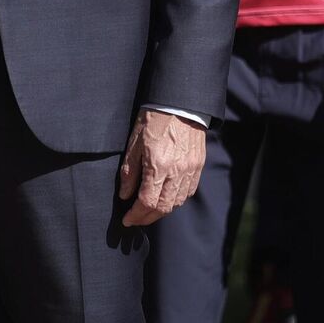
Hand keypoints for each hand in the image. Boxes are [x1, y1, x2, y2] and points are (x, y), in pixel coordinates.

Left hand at [119, 109, 205, 226]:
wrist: (180, 102)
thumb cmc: (153, 120)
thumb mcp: (134, 143)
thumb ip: (129, 172)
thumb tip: (125, 196)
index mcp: (157, 166)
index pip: (147, 202)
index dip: (136, 215)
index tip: (127, 220)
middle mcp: (176, 171)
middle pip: (164, 208)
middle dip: (148, 218)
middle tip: (137, 219)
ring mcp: (190, 169)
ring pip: (177, 202)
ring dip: (163, 211)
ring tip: (150, 210)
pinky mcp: (198, 165)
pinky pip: (189, 191)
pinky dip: (177, 200)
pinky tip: (167, 198)